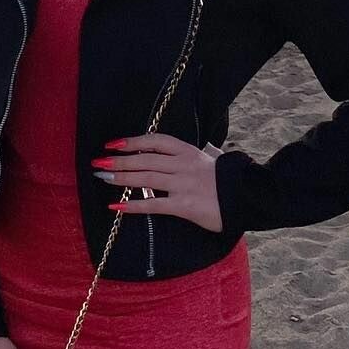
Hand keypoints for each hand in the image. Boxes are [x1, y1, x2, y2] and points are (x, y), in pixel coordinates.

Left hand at [92, 134, 223, 233]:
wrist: (250, 199)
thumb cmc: (231, 181)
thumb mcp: (216, 159)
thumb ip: (205, 152)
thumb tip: (204, 147)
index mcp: (189, 152)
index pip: (155, 142)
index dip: (132, 142)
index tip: (113, 144)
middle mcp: (183, 165)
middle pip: (144, 160)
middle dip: (118, 161)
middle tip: (98, 163)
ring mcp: (183, 184)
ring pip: (145, 178)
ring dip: (121, 178)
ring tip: (102, 178)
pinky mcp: (185, 205)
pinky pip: (153, 204)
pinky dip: (132, 205)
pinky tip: (116, 207)